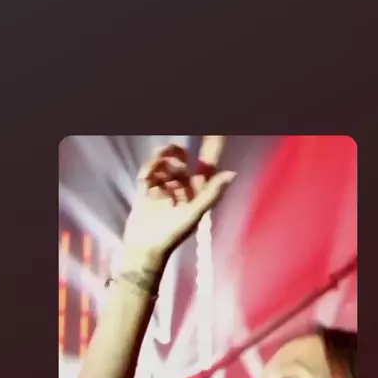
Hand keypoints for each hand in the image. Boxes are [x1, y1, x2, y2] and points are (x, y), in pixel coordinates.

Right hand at [123, 136, 235, 256]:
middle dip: (175, 152)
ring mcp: (164, 188)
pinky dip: (148, 170)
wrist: (144, 248)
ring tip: (151, 172)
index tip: (215, 129)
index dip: (212, 145)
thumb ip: (212, 193)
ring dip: (159, 162)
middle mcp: (182, 187)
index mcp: (197, 192)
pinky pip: (149, 171)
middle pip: (182, 158)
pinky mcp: (147, 191)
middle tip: (168, 150)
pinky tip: (144, 178)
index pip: (207, 163)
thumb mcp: (194, 214)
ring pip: (164, 163)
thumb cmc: (172, 235)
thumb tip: (233, 173)